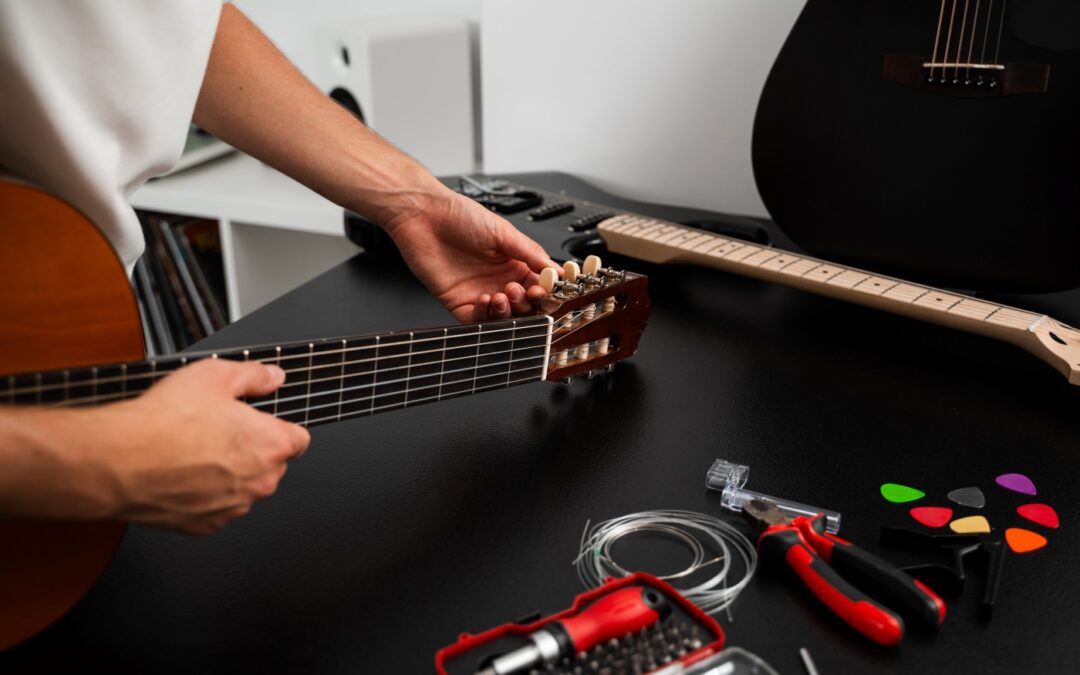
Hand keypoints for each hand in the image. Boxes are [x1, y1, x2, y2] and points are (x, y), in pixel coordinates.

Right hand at [99, 360, 308, 533]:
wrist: (119, 461)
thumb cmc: (164, 421)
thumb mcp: (215, 375)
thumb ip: (254, 375)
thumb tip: (273, 377)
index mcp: (272, 444)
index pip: (299, 440)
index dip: (279, 427)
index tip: (262, 423)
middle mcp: (261, 481)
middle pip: (271, 465)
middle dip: (252, 450)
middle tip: (218, 432)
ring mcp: (234, 507)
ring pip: (243, 488)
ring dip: (229, 474)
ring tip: (193, 452)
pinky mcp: (206, 526)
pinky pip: (216, 508)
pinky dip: (204, 496)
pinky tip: (181, 475)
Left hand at [383, 187, 559, 321]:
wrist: (423, 216)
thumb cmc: (459, 216)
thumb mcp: (503, 232)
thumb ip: (531, 254)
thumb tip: (557, 270)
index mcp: (515, 263)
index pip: (539, 286)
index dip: (546, 293)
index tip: (547, 292)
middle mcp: (499, 280)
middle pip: (525, 307)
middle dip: (527, 304)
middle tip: (520, 291)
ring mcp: (480, 293)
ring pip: (504, 318)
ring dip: (508, 312)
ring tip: (502, 295)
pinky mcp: (459, 303)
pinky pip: (478, 321)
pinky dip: (485, 316)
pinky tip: (484, 299)